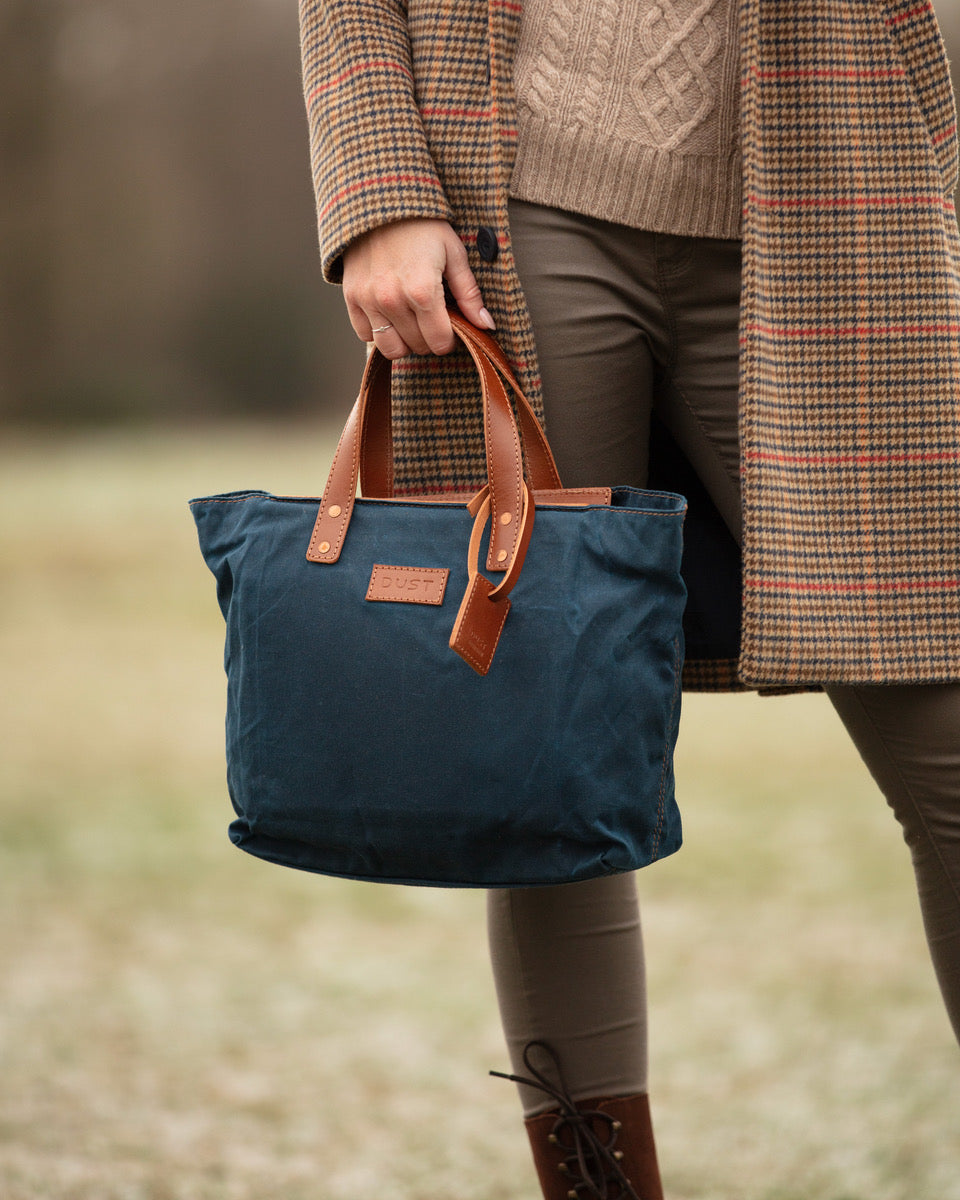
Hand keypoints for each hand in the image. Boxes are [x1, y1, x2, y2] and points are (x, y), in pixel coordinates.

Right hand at [342, 218, 495, 357]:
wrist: (379, 200)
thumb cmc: (422, 225)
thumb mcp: (453, 253)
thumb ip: (469, 294)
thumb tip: (487, 326)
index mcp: (423, 290)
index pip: (439, 342)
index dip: (449, 340)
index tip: (450, 328)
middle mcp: (393, 300)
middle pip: (417, 346)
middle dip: (429, 339)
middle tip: (433, 320)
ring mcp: (369, 300)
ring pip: (391, 349)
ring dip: (405, 342)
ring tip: (412, 322)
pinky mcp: (351, 297)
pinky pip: (365, 335)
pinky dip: (379, 333)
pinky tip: (390, 316)